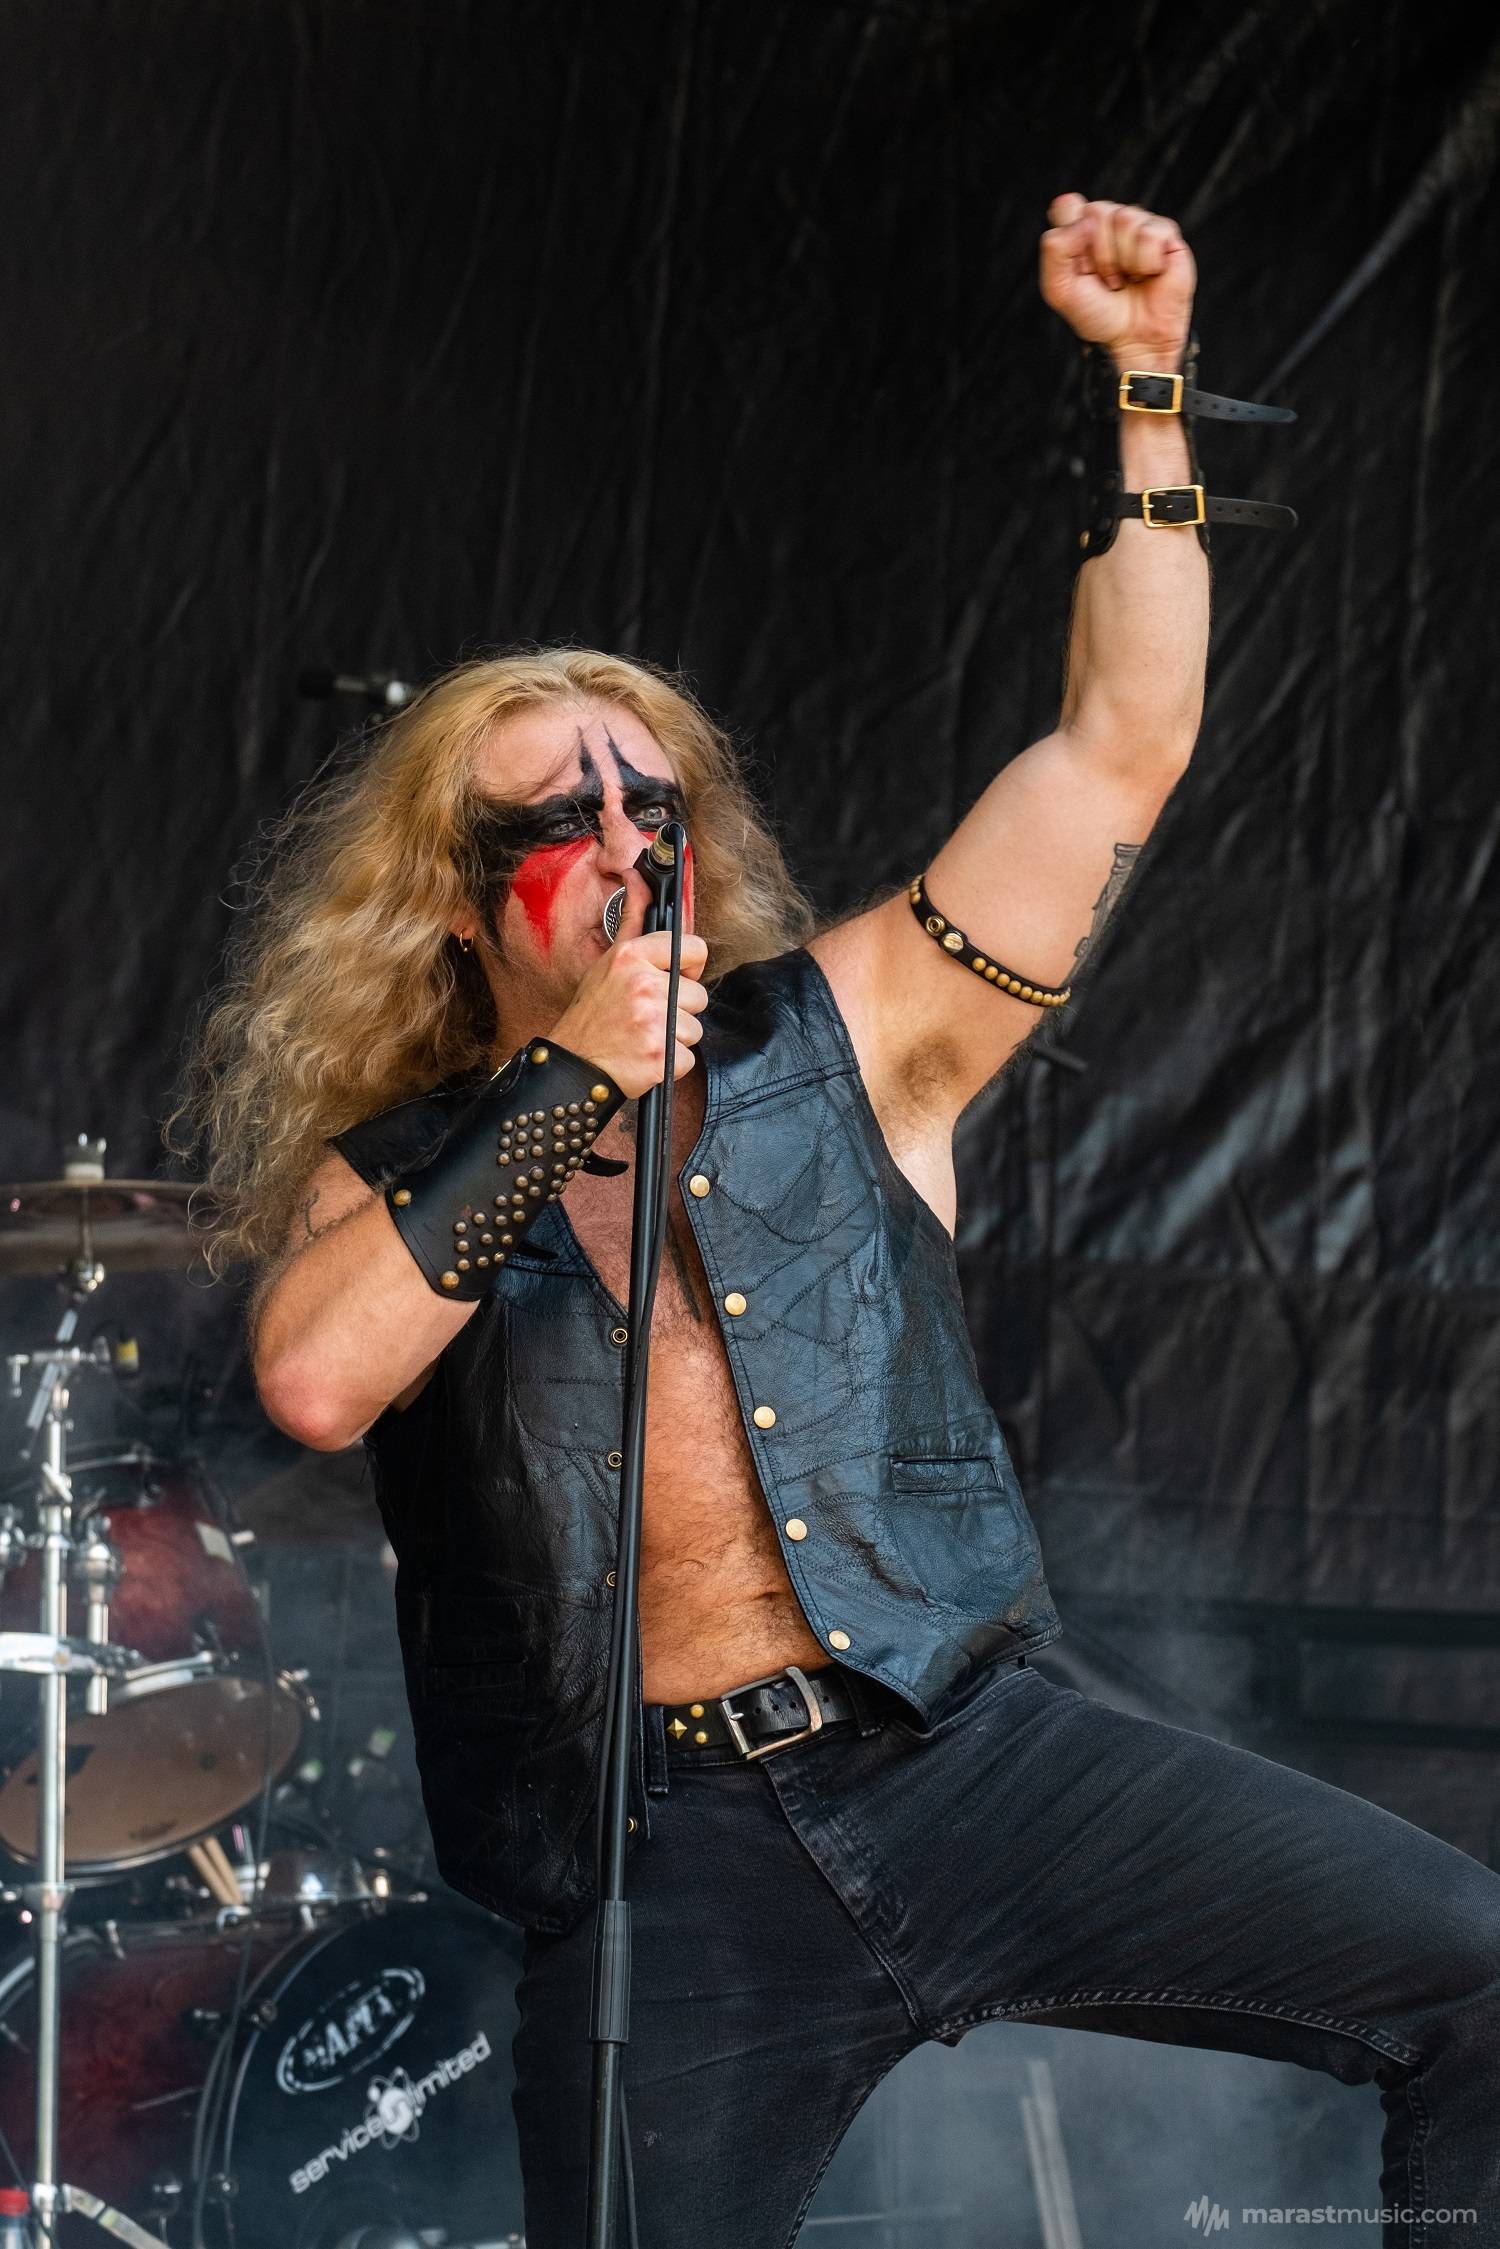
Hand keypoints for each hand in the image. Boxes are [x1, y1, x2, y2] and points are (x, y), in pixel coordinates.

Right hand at [548, 888, 708, 1097]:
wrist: (572, 1066)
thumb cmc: (591, 1015)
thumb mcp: (607, 962)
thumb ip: (630, 920)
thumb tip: (636, 874)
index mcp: (632, 957)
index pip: (694, 949)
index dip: (690, 967)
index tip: (676, 978)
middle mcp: (644, 985)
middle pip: (698, 995)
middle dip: (679, 1009)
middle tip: (647, 1017)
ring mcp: (654, 1021)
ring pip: (694, 1028)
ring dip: (674, 1038)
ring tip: (643, 1038)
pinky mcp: (662, 1056)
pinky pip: (687, 1057)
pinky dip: (670, 1064)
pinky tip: (644, 1058)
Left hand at [1040, 193, 1195, 369]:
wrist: (1132, 339)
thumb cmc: (1097, 314)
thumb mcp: (1060, 289)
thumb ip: (1055, 250)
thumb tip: (1085, 220)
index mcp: (1079, 229)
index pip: (1066, 206)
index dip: (1070, 235)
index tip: (1078, 266)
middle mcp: (1109, 221)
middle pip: (1096, 211)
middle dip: (1099, 254)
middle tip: (1106, 279)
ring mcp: (1138, 224)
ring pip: (1125, 218)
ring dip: (1123, 260)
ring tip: (1126, 279)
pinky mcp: (1166, 234)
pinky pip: (1150, 234)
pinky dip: (1146, 263)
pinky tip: (1147, 274)